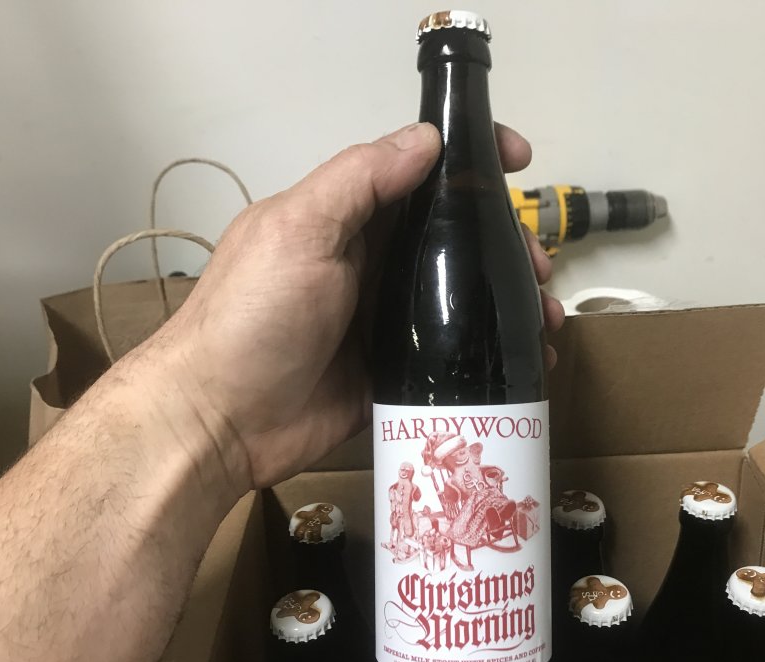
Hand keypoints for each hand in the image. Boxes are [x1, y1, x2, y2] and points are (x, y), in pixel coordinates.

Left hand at [151, 122, 563, 489]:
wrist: (221, 421)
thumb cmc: (253, 316)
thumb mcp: (298, 230)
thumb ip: (358, 181)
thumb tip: (426, 138)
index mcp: (346, 221)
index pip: (418, 175)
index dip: (469, 161)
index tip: (518, 159)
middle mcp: (371, 265)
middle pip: (453, 239)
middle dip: (504, 242)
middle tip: (537, 265)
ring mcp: (385, 322)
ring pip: (462, 299)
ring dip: (507, 300)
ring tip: (543, 318)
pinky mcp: (395, 374)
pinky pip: (454, 357)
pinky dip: (492, 354)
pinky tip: (527, 360)